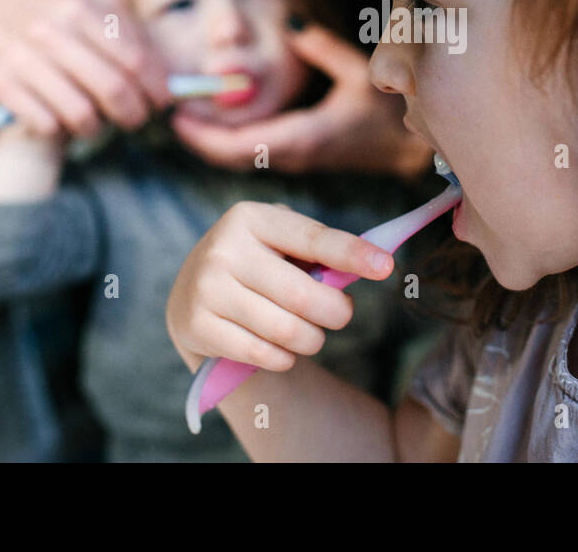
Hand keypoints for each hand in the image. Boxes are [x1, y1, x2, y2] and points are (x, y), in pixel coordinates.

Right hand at [0, 0, 170, 137]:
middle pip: (113, 91)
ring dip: (98, 127)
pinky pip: (45, 125)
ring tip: (98, 120)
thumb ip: (134, 33)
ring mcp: (22, 58)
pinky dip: (62, 130)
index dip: (157, 90)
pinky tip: (64, 119)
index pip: (135, 61)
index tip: (163, 103)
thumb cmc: (58, 5)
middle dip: (134, 114)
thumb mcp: (99, 0)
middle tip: (136, 118)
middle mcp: (51, 31)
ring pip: (80, 115)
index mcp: (82, 8)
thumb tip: (171, 77)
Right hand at [165, 202, 395, 372]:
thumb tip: (373, 263)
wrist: (192, 296)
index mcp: (251, 218)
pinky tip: (280, 349)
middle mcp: (224, 248)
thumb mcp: (280, 245)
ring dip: (312, 340)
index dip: (351, 253)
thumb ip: (319, 253)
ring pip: (287, 330)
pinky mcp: (196, 326)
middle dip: (336, 312)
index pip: (312, 238)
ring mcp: (206, 288)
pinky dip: (284, 358)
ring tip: (310, 334)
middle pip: (304, 295)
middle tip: (341, 314)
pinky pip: (263, 354)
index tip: (385, 266)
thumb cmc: (258, 266)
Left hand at [170, 22, 432, 180]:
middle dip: (199, 138)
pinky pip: (255, 153)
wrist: (413, 151)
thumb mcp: (363, 71)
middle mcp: (293, 155)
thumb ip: (324, 47)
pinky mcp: (301, 156)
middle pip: (230, 157)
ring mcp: (296, 159)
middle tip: (171, 112)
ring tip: (187, 113)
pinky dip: (231, 140)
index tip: (176, 117)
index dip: (203, 135)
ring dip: (212, 140)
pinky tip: (219, 120)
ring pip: (241, 158)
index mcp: (302, 138)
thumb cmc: (394, 112)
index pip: (238, 146)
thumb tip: (291, 23)